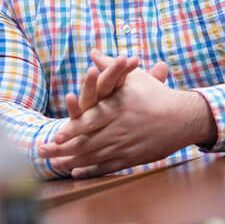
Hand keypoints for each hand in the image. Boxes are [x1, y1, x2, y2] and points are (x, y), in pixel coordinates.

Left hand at [37, 60, 216, 177]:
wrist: (183, 118)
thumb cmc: (156, 95)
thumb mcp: (133, 77)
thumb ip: (109, 66)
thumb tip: (93, 52)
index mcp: (117, 108)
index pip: (90, 120)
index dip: (71, 129)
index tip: (55, 135)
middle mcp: (119, 129)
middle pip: (86, 142)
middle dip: (62, 148)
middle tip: (42, 151)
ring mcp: (124, 146)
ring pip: (93, 156)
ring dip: (71, 160)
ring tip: (53, 163)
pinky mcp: (131, 158)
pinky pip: (106, 167)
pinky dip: (90, 170)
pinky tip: (75, 170)